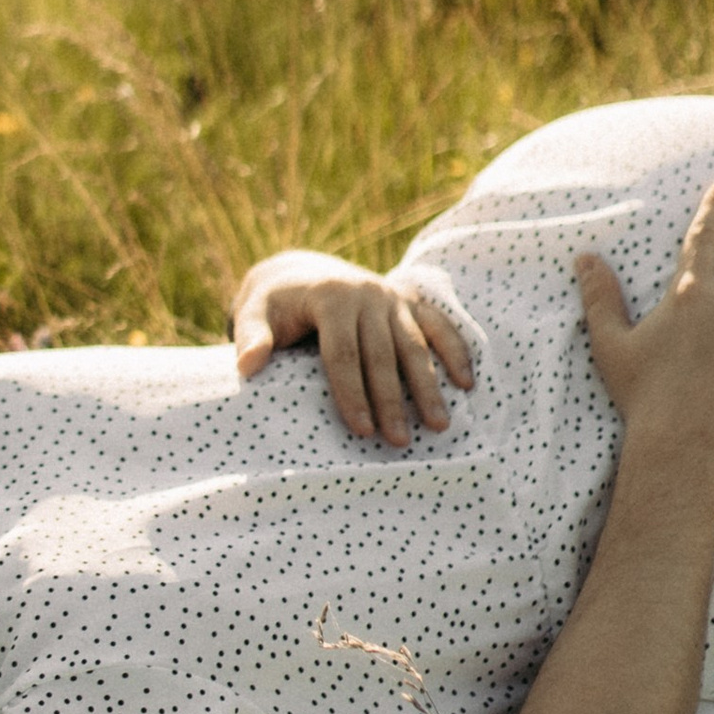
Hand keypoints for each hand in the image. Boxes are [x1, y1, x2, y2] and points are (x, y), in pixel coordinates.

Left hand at [232, 247, 475, 444]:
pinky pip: (438, 326)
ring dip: (428, 386)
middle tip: (399, 441)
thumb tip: (247, 367)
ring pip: (415, 345)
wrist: (300, 272)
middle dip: (391, 400)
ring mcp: (392, 297)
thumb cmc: (273, 304)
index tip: (361, 430)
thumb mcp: (254, 313)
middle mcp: (367, 293)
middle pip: (383, 354)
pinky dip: (455, 352)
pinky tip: (466, 384)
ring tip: (438, 425)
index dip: (351, 393)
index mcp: (330, 298)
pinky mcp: (409, 301)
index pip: (343, 353)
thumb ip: (251, 338)